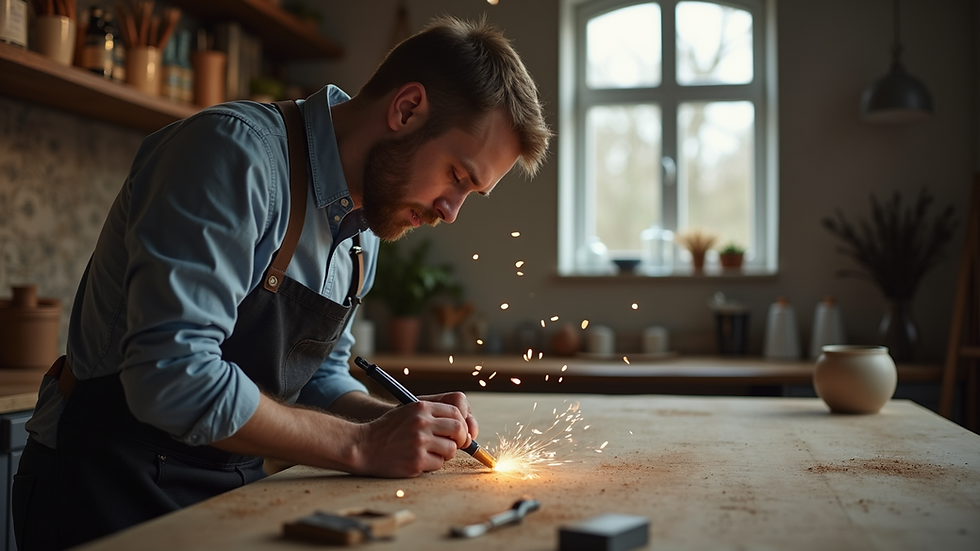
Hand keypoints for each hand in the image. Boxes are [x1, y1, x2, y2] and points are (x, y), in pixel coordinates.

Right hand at [353, 400, 469, 476]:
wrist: (363, 446)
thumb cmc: (388, 430)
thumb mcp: (408, 412)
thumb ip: (433, 416)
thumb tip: (464, 430)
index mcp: (421, 407)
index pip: (455, 412)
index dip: (462, 423)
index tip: (460, 432)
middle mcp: (422, 423)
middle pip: (458, 430)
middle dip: (460, 439)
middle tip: (454, 444)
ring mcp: (419, 442)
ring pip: (451, 449)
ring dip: (445, 454)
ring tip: (429, 452)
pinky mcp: (416, 460)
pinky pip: (439, 464)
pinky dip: (432, 464)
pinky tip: (418, 460)